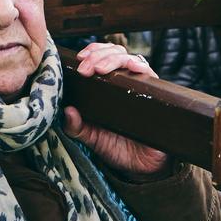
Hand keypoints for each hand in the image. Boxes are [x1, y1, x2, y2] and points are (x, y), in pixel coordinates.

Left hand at [62, 42, 172, 179]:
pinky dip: (139, 65)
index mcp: (107, 87)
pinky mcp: (154, 94)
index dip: (91, 52)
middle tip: (85, 68)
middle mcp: (124, 82)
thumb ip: (77, 127)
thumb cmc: (117, 148)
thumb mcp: (92, 137)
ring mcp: (139, 87)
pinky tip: (132, 67)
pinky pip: (149, 73)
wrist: (142, 167)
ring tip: (101, 69)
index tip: (79, 59)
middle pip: (114, 53)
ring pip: (129, 58)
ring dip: (113, 58)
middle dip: (98, 55)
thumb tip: (67, 111)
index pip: (101, 57)